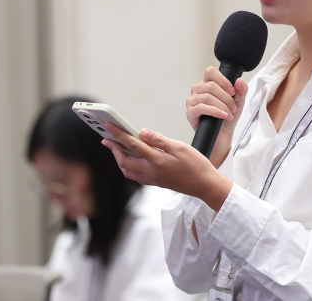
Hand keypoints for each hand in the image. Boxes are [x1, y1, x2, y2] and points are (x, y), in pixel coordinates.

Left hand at [101, 123, 232, 211]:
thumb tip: (143, 133)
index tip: (109, 126)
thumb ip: (160, 140)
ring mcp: (153, 179)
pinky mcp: (156, 183)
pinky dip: (128, 167)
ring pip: (127, 170)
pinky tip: (130, 159)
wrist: (205, 186)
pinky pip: (135, 176)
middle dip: (113, 149)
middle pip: (124, 161)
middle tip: (106, 138)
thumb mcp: (180, 147)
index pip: (133, 145)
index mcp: (157, 161)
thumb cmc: (197, 165)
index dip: (119, 134)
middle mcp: (151, 172)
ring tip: (116, 148)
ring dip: (119, 159)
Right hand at [187, 66, 248, 167]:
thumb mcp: (239, 101)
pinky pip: (202, 108)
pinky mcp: (190, 113)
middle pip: (211, 85)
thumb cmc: (228, 116)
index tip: (232, 91)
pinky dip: (215, 111)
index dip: (223, 80)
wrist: (223, 134)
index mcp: (207, 83)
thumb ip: (241, 90)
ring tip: (229, 113)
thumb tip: (239, 80)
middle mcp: (198, 90)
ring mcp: (192, 101)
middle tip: (233, 106)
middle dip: (226, 97)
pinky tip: (223, 116)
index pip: (210, 72)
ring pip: (207, 97)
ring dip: (222, 106)